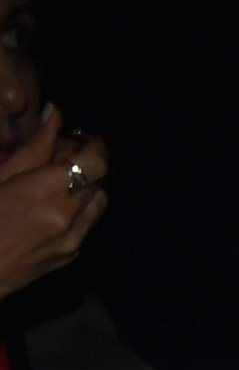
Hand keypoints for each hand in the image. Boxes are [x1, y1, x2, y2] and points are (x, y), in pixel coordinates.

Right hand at [0, 112, 106, 302]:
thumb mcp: (0, 174)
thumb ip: (33, 148)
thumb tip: (55, 115)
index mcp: (46, 192)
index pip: (95, 163)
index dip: (94, 146)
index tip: (82, 138)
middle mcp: (68, 217)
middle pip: (97, 180)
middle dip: (85, 163)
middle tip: (60, 155)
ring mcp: (73, 239)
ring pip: (98, 202)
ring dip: (85, 186)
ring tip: (57, 180)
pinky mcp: (72, 254)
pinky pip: (87, 223)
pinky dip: (78, 208)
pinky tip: (53, 205)